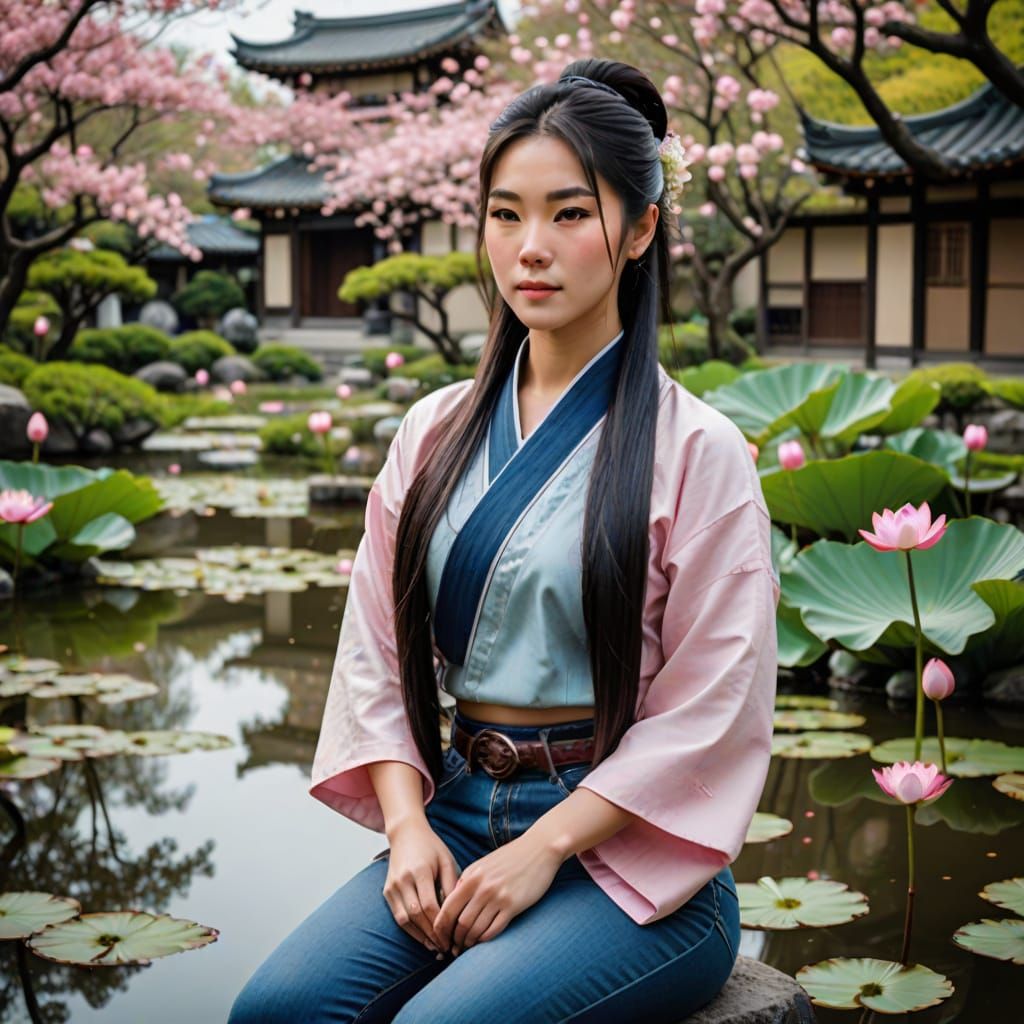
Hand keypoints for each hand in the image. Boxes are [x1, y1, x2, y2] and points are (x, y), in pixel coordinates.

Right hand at [381, 819, 461, 952]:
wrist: (405, 833)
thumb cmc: (431, 847)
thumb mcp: (446, 860)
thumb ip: (452, 884)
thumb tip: (459, 912)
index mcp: (420, 871)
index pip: (429, 905)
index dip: (441, 924)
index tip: (453, 936)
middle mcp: (403, 879)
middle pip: (416, 915)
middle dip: (432, 934)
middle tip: (447, 947)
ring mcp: (392, 886)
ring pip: (404, 919)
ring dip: (420, 936)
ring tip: (436, 947)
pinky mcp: (387, 891)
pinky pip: (397, 916)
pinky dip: (410, 930)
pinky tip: (423, 938)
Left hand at [433, 834, 562, 954]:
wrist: (538, 849)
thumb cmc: (509, 858)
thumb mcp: (483, 865)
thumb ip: (466, 882)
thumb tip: (451, 902)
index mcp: (471, 876)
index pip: (447, 908)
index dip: (440, 927)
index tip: (440, 937)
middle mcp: (482, 887)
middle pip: (460, 923)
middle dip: (454, 939)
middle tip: (453, 948)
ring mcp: (498, 897)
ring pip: (476, 929)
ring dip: (469, 942)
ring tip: (466, 947)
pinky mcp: (513, 906)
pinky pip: (494, 930)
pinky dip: (485, 939)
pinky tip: (482, 941)